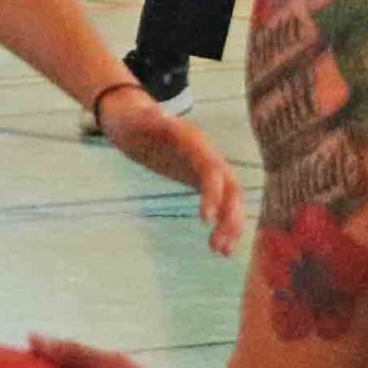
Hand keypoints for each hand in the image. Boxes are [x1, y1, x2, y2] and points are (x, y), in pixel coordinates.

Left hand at [95, 92, 245, 255]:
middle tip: (217, 247)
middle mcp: (209, 156)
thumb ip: (148, 118)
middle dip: (230, 216)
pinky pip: (221, 204)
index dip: (213, 193)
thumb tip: (154, 115)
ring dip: (231, 225)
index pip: (211, 169)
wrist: (139, 123)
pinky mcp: (204, 181)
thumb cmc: (136, 122)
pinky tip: (219, 248)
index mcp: (196, 142)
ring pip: (231, 200)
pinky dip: (223, 224)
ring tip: (222, 253)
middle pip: (231, 188)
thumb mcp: (138, 120)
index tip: (205, 219)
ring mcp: (209, 169)